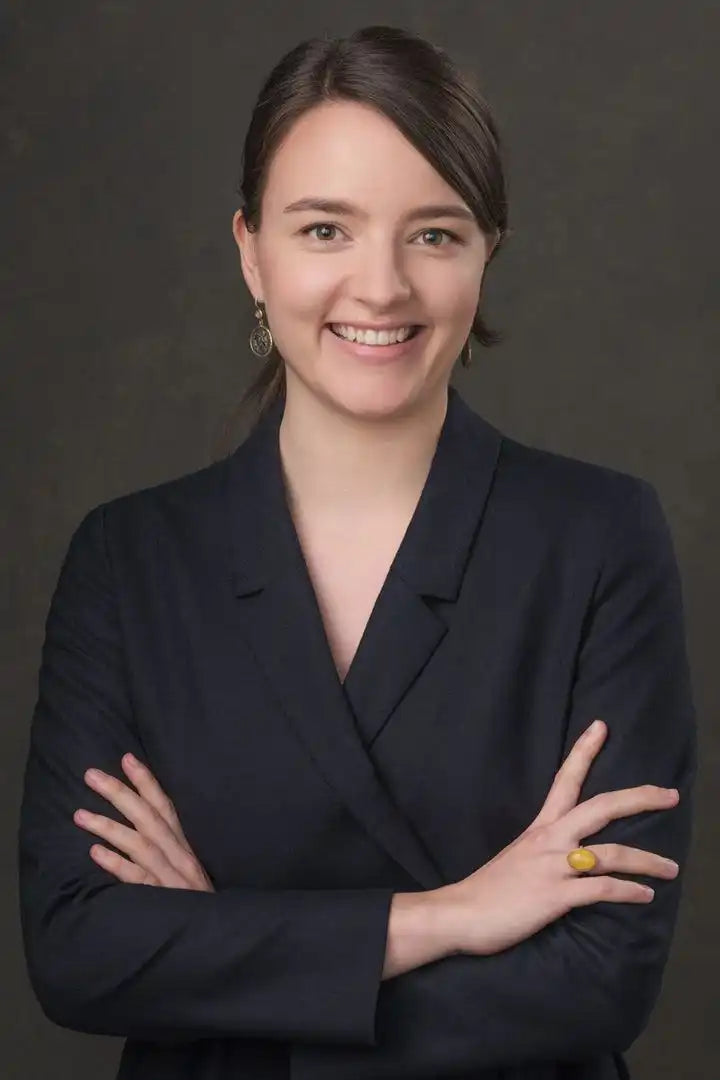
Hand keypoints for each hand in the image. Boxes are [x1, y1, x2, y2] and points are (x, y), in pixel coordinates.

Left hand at [73, 753, 214, 891]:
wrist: (218, 935)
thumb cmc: (197, 904)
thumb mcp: (188, 871)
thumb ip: (169, 851)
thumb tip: (141, 828)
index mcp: (184, 846)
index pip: (165, 806)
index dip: (147, 782)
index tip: (127, 758)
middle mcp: (179, 856)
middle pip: (148, 817)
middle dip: (120, 793)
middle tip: (91, 775)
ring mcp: (172, 877)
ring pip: (140, 844)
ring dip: (109, 826)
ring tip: (79, 815)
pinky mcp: (165, 899)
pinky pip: (139, 879)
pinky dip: (118, 865)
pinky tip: (96, 853)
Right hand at [436, 718, 679, 956]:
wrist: (460, 913)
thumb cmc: (488, 890)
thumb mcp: (518, 858)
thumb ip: (545, 853)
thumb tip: (571, 858)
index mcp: (540, 828)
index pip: (564, 779)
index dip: (584, 751)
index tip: (601, 726)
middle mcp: (550, 840)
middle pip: (602, 807)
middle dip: (639, 799)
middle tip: (670, 795)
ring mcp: (554, 866)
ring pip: (611, 853)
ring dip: (647, 861)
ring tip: (671, 869)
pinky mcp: (556, 895)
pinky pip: (601, 889)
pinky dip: (628, 891)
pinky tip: (645, 896)